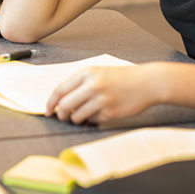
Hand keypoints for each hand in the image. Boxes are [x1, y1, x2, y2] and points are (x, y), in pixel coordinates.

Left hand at [45, 63, 159, 124]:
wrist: (147, 82)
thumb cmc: (122, 78)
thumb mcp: (99, 72)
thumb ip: (80, 83)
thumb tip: (60, 100)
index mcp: (87, 73)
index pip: (60, 90)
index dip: (50, 103)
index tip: (47, 110)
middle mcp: (93, 86)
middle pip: (65, 106)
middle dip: (60, 114)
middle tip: (62, 117)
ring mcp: (101, 100)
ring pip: (77, 116)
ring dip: (76, 119)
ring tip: (82, 115)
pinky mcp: (110, 113)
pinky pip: (92, 121)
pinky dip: (91, 120)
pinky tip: (99, 113)